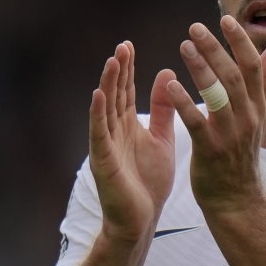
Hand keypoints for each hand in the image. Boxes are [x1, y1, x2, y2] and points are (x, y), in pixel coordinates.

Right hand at [88, 41, 176, 242]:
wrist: (142, 220)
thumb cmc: (149, 182)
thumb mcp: (161, 139)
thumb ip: (162, 109)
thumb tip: (167, 73)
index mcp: (127, 126)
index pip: (126, 91)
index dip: (127, 69)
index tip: (129, 45)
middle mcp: (114, 131)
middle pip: (114, 94)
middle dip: (118, 70)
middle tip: (122, 45)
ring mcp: (106, 145)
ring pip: (105, 109)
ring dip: (108, 85)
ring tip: (113, 61)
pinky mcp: (103, 161)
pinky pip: (99, 134)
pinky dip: (97, 114)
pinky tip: (98, 95)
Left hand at [167, 16, 265, 213]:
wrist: (237, 198)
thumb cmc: (242, 151)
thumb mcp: (258, 113)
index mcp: (257, 106)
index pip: (253, 66)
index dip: (240, 41)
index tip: (225, 19)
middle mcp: (247, 117)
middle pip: (233, 75)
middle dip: (215, 49)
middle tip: (195, 28)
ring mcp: (230, 134)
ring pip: (218, 95)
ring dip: (201, 68)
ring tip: (184, 46)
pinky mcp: (211, 150)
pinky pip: (197, 122)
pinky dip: (184, 102)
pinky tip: (170, 85)